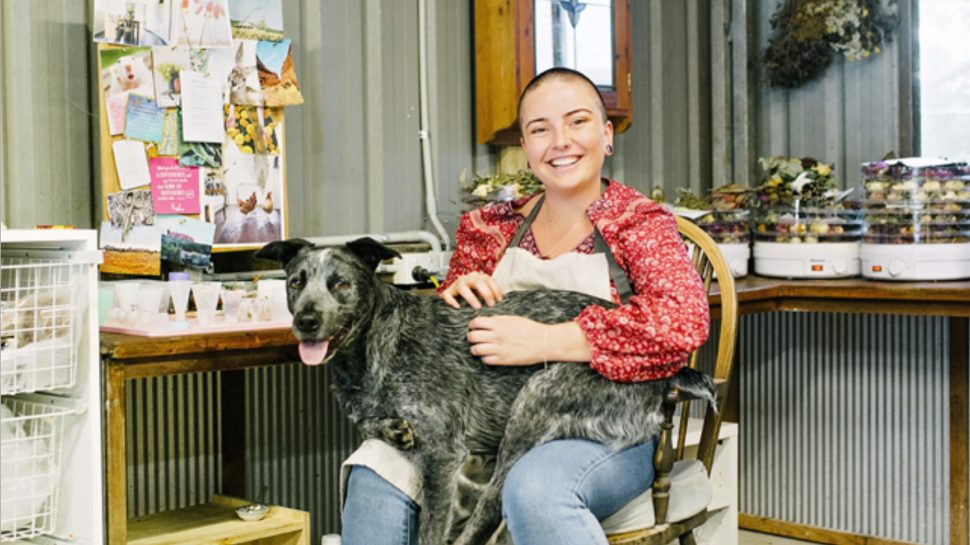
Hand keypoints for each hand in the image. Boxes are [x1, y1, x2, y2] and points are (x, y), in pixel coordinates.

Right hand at [439, 272, 503, 308]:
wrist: (452, 295)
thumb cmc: (470, 295)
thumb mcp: (481, 292)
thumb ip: (489, 294)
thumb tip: (500, 301)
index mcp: (476, 277)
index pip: (488, 279)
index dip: (495, 289)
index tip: (499, 300)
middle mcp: (467, 279)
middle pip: (477, 282)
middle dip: (486, 293)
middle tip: (491, 304)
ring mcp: (456, 285)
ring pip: (463, 288)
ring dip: (471, 297)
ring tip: (477, 307)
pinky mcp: (446, 292)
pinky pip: (448, 295)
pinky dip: (452, 301)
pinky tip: (458, 307)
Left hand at [467, 318, 592, 365]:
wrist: (544, 343)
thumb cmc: (530, 329)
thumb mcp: (514, 319)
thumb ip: (498, 320)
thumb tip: (485, 321)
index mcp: (499, 325)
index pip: (476, 322)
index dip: (472, 324)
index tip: (474, 326)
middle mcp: (497, 337)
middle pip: (472, 337)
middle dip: (471, 336)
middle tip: (474, 337)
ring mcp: (499, 350)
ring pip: (476, 350)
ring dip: (475, 348)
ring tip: (480, 347)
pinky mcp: (503, 361)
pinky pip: (485, 360)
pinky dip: (484, 357)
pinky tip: (489, 354)